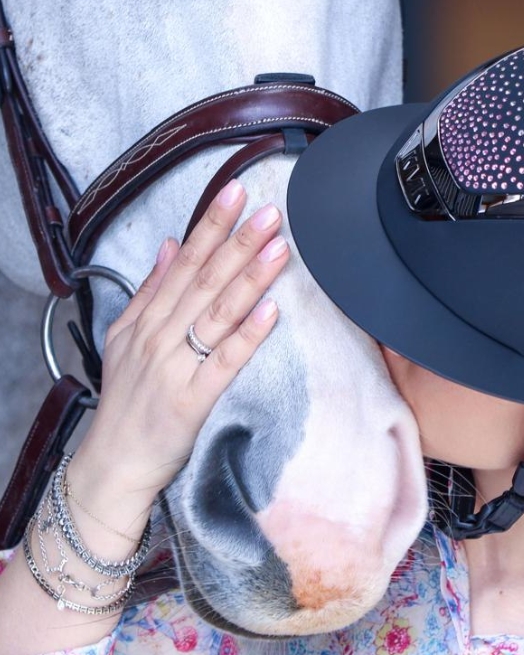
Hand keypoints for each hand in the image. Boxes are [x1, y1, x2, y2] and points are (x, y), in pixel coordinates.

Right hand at [69, 180, 289, 510]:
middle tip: (269, 211)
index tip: (235, 192)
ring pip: (217, 313)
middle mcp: (159, 336)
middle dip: (238, 242)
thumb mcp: (124, 339)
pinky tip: (270, 309)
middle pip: (204, 280)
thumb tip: (167, 245)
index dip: (211, 225)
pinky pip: (225, 362)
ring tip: (278, 247)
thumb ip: (148, 292)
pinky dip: (247, 335)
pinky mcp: (192, 400)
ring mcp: (175, 367)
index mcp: (147, 319)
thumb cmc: (127, 403)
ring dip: (249, 277)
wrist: (114, 462)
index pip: (183, 261)